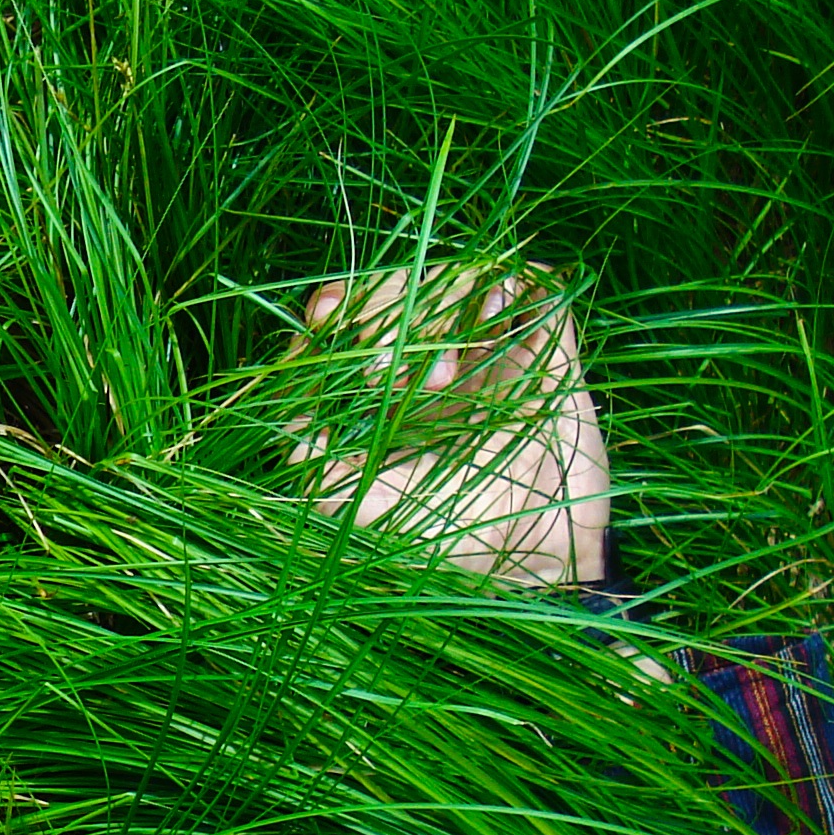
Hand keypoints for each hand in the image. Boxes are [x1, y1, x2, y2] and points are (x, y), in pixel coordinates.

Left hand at [286, 264, 609, 588]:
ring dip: (439, 306)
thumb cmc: (452, 538)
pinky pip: (531, 282)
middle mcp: (437, 359)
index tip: (324, 317)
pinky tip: (493, 315)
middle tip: (384, 370)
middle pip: (398, 288)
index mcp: (391, 389)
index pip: (353, 322)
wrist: (539, 558)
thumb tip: (286, 425)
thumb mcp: (368, 508)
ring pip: (455, 276)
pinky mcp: (548, 346)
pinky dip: (506, 283)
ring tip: (444, 374)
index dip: (334, 309)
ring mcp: (492, 348)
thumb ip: (319, 467)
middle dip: (381, 312)